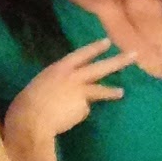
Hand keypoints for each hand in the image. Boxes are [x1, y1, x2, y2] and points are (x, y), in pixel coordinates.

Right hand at [5, 37, 137, 141]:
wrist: (32, 118)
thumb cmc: (28, 101)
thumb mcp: (42, 84)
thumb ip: (57, 84)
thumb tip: (68, 92)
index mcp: (59, 68)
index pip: (81, 54)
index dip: (94, 48)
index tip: (107, 42)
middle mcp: (73, 76)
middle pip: (100, 67)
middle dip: (118, 61)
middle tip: (133, 55)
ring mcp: (80, 91)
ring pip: (100, 89)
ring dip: (112, 91)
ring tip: (121, 92)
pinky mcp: (83, 107)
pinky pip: (83, 110)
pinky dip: (77, 114)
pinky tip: (68, 118)